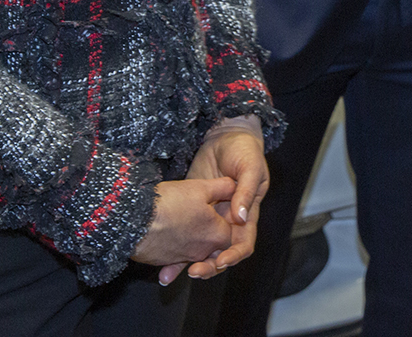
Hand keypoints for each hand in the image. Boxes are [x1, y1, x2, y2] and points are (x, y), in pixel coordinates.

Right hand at [131, 178, 236, 281]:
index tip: (215, 205)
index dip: (225, 216)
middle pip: (215, 243)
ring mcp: (184, 258)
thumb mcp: (201, 188)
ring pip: (195, 249)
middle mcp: (204, 251)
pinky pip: (176, 255)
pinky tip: (167, 232)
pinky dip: (175, 245)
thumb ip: (223, 187)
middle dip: (209, 230)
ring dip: (192, 237)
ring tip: (182, 220)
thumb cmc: (169, 203)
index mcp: (218, 234)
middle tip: (199, 213)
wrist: (134, 222)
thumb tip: (234, 186)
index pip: (232, 231)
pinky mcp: (166, 261)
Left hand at [169, 118, 268, 283]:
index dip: (233, 256)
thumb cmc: (244, 151)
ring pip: (199, 249)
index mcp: (247, 214)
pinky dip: (173, 251)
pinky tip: (161, 263)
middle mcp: (228, 221)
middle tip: (194, 271)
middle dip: (208, 265)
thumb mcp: (250, 167)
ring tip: (170, 274)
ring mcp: (208, 218)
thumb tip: (240, 218)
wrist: (224, 136)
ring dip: (186, 264)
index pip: (243, 244)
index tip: (220, 261)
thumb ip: (246, 192)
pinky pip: (183, 236)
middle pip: (220, 253)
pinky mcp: (191, 212)